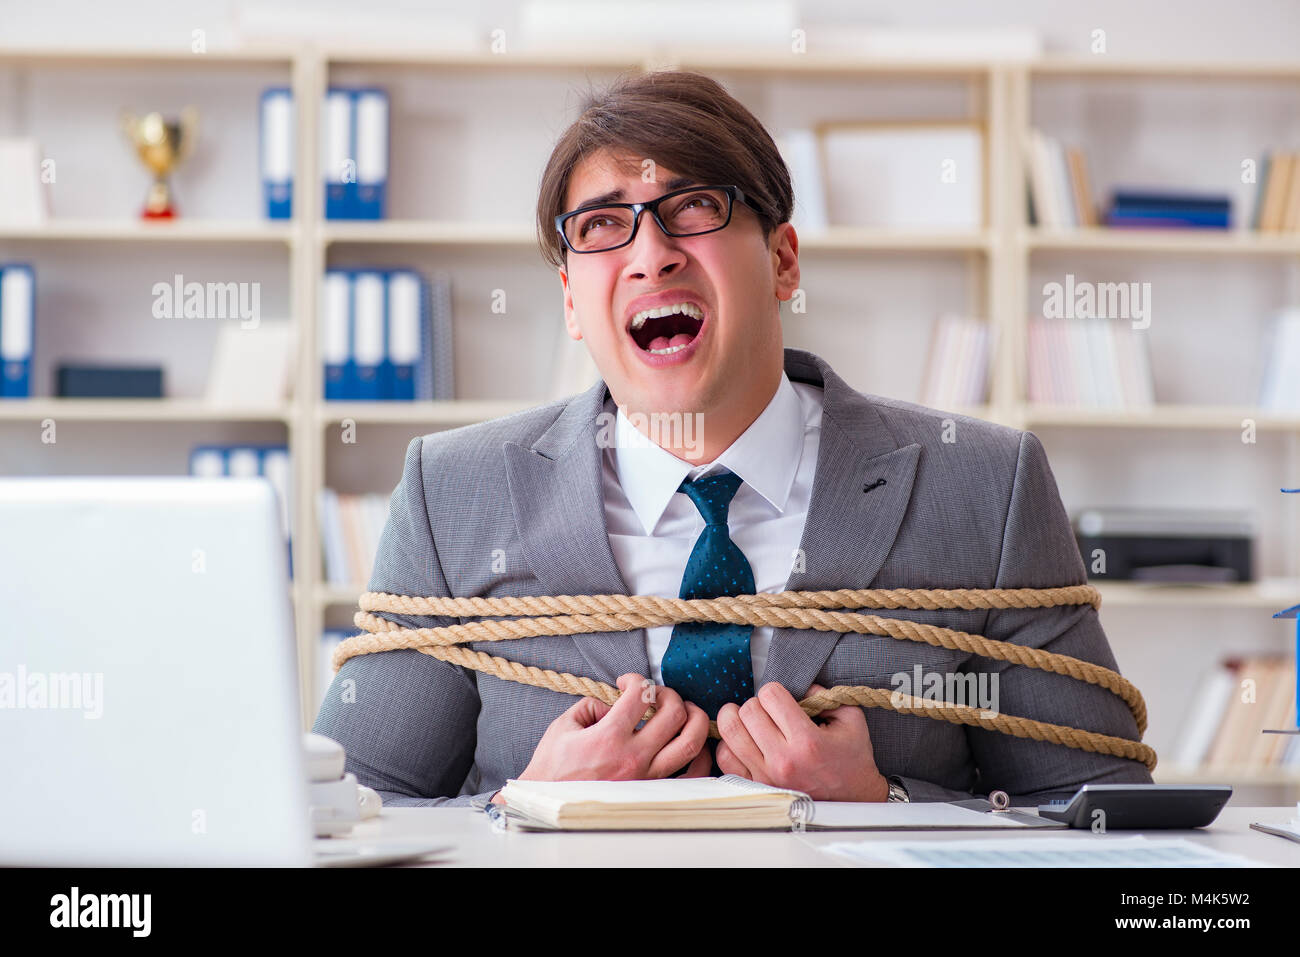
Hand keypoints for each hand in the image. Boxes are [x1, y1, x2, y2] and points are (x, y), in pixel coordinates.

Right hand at [515, 673, 711, 785]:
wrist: (550, 805)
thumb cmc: (553, 768)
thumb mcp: (563, 726)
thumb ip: (591, 705)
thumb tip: (615, 704)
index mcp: (609, 738)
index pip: (641, 694)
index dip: (636, 679)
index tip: (626, 683)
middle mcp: (633, 757)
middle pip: (674, 712)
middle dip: (667, 693)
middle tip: (655, 695)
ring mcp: (647, 777)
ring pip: (690, 742)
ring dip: (693, 717)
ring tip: (683, 710)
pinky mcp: (654, 791)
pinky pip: (692, 775)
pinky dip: (700, 755)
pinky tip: (688, 741)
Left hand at [715, 682, 888, 801]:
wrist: (853, 799)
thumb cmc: (852, 759)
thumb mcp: (850, 718)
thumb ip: (824, 694)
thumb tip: (797, 683)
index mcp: (807, 740)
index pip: (770, 695)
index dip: (774, 691)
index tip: (781, 699)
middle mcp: (783, 759)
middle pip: (747, 711)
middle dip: (757, 703)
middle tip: (768, 711)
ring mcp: (766, 776)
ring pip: (730, 731)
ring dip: (738, 719)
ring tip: (751, 721)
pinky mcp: (756, 787)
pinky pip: (725, 758)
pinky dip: (729, 744)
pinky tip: (744, 741)